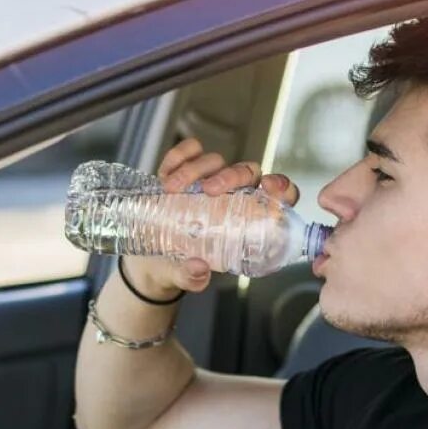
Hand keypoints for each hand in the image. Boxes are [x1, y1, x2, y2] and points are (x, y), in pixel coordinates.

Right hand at [123, 138, 301, 295]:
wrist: (146, 261)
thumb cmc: (177, 268)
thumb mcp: (183, 276)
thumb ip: (192, 277)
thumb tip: (198, 268)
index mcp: (245, 222)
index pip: (278, 198)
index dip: (282, 188)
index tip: (270, 186)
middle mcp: (232, 197)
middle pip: (247, 172)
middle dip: (232, 175)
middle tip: (209, 190)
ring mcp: (208, 181)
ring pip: (216, 160)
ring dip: (196, 169)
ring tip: (172, 189)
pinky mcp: (184, 171)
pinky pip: (189, 151)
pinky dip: (179, 156)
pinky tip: (166, 174)